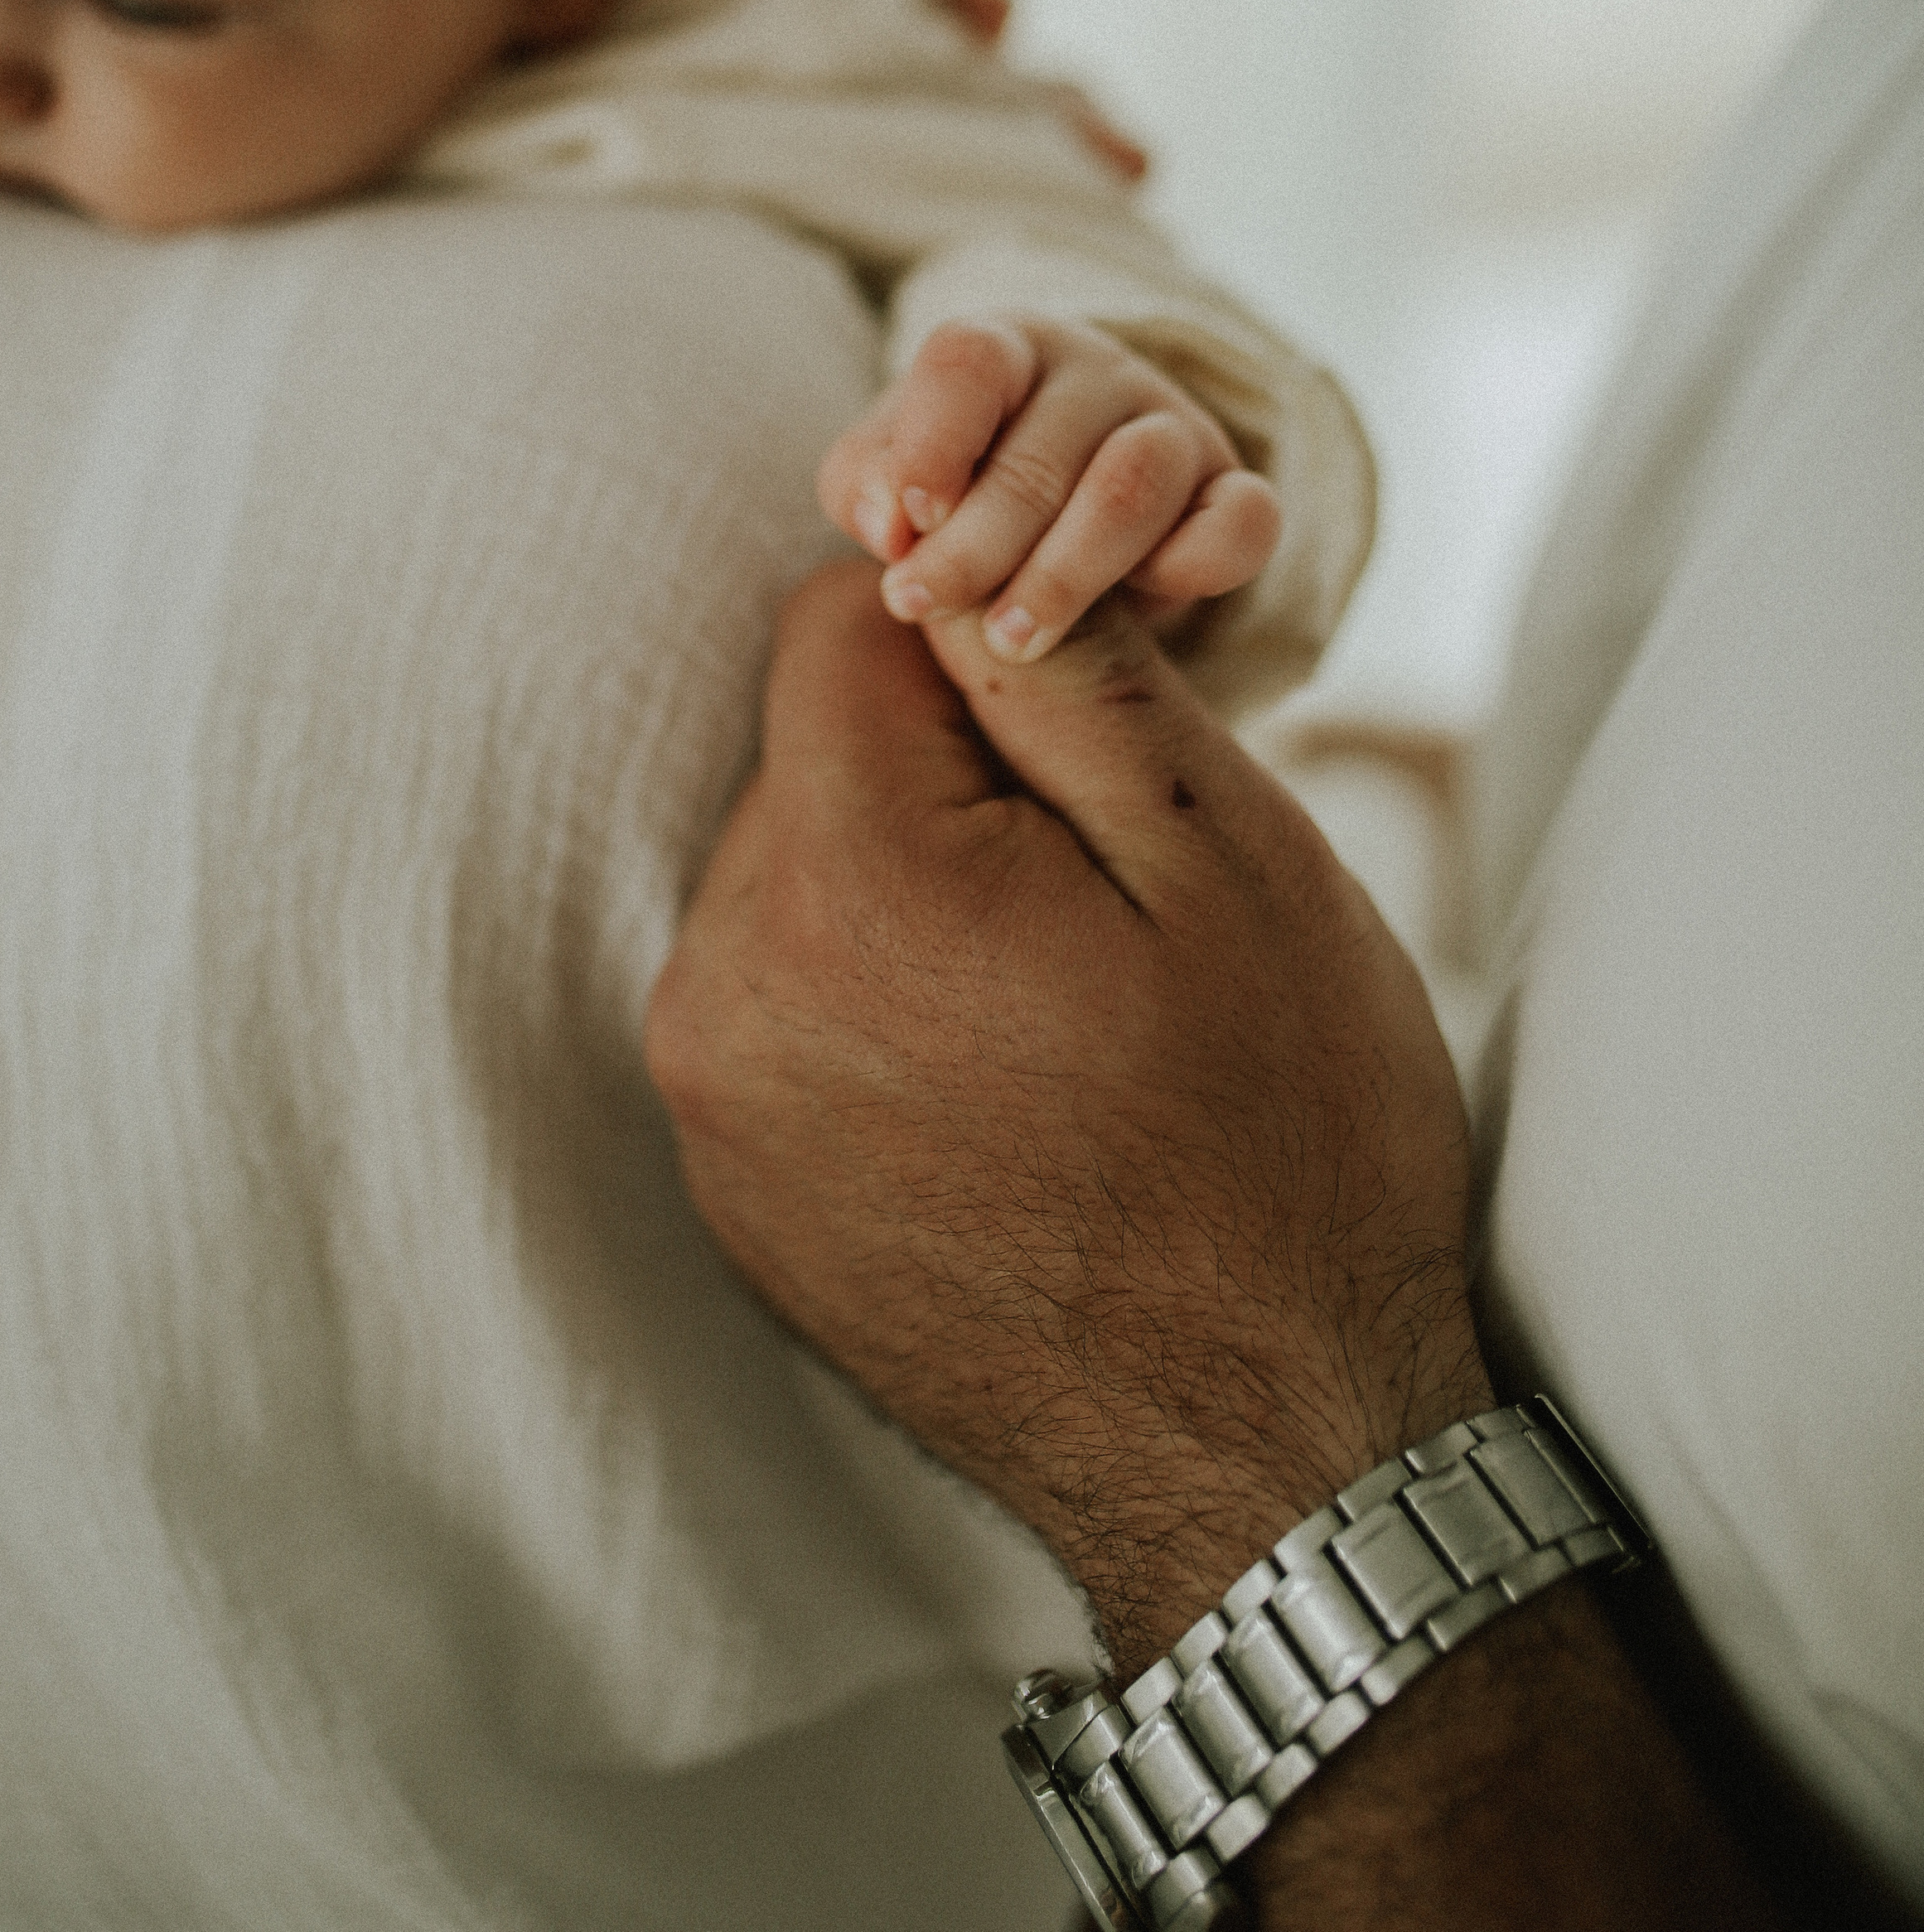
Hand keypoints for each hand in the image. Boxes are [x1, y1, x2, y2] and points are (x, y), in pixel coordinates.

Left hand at [645, 560, 1489, 1673]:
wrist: (1272, 1460)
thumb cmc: (1284, 1141)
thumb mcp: (1225, 852)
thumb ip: (1065, 665)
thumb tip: (955, 538)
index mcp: (844, 878)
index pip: (845, 620)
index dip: (982, 627)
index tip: (1090, 716)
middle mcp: (726, 987)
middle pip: (815, 753)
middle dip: (950, 768)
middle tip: (1108, 883)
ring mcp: (714, 1108)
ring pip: (800, 875)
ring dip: (914, 885)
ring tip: (1067, 1000)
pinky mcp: (734, 1194)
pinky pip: (786, 1005)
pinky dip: (881, 1001)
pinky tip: (1011, 1081)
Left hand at [818, 316, 1282, 663]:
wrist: (1065, 513)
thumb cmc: (960, 485)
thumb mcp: (892, 477)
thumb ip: (867, 485)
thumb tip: (888, 526)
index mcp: (1007, 348)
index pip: (969, 361)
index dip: (932, 443)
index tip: (903, 528)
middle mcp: (1096, 373)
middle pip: (1038, 451)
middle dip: (975, 544)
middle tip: (924, 607)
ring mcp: (1173, 426)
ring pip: (1133, 484)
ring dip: (1064, 572)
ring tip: (1011, 641)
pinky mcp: (1234, 491)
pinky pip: (1244, 521)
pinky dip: (1195, 568)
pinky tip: (1141, 609)